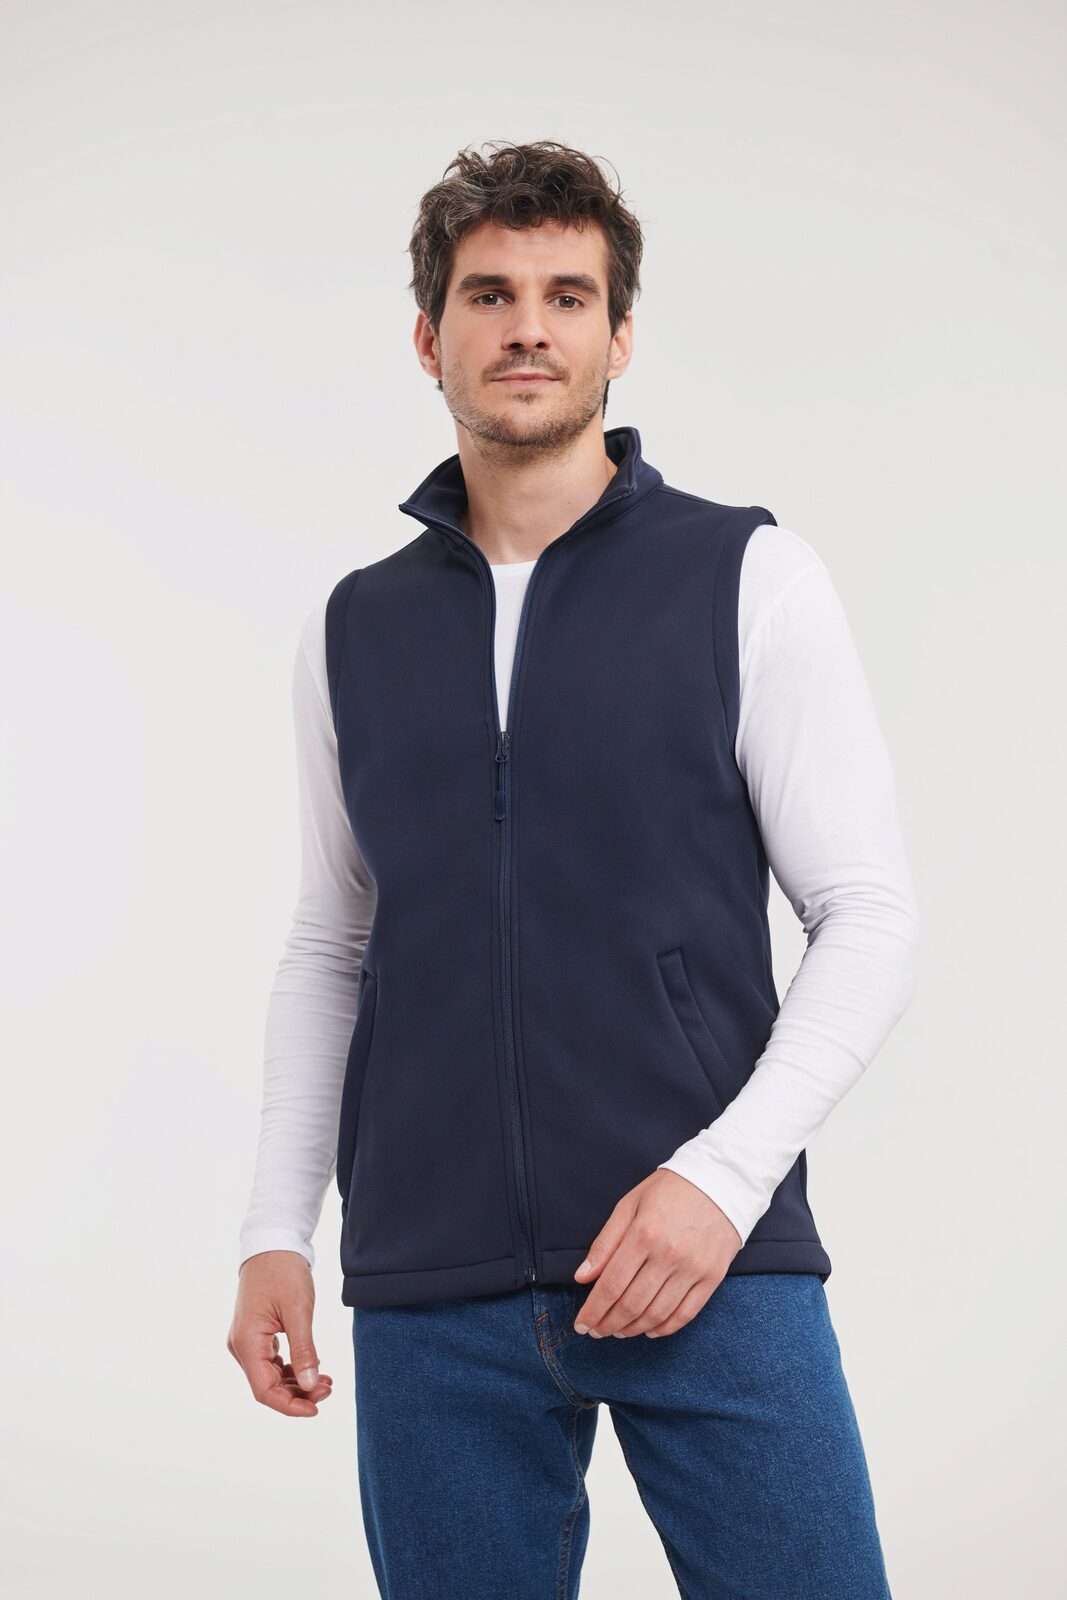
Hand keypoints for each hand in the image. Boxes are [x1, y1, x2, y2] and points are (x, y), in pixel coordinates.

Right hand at [227, 1250, 333, 1417]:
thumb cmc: (283, 1272)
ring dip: (296, 1383)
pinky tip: (312, 1369)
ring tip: (325, 1381)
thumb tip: (311, 1386)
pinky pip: (271, 1362)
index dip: (289, 1406)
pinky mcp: (255, 1335)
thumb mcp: (299, 1311)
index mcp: (247, 1342)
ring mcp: (246, 1340)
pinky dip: (291, 1369)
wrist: (272, 1244)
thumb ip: (305, 1350)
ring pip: (270, 1376)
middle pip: (267, 1386)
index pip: (264, 1390)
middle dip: (298, 1394)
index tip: (316, 1409)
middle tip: (328, 1388)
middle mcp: (241, 1346)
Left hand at [572, 1169, 742, 1338]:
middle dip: (608, 1324)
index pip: (611, 1285)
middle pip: (632, 1304)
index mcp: (643, 1234)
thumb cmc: (670, 1190)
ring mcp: (693, 1269)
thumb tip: (582, 1277)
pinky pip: (686, 1314)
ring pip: (657, 1314)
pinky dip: (665, 1328)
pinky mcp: (712, 1277)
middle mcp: (669, 1255)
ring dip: (633, 1329)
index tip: (581, 1324)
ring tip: (618, 1331)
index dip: (593, 1310)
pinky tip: (649, 1330)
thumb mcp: (629, 1205)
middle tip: (596, 1332)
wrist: (721, 1181)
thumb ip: (605, 1243)